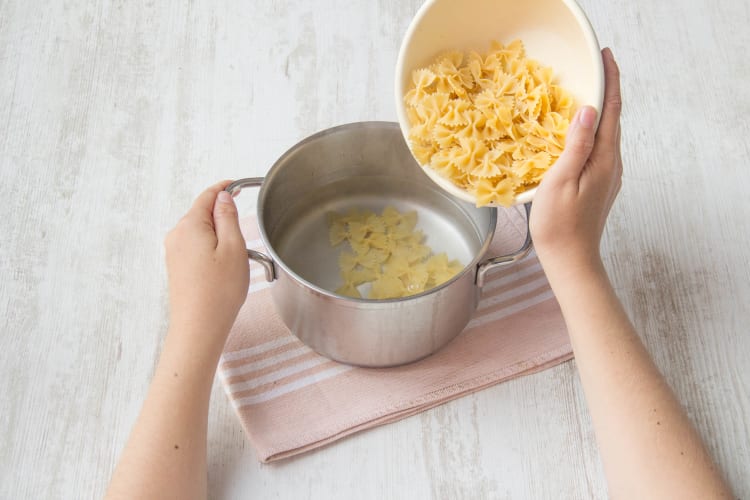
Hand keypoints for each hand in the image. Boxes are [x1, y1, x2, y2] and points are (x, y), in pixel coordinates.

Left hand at [164, 180, 249, 342]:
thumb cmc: (218, 292)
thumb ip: (228, 217)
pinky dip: (211, 247)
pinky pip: (195, 247)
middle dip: (223, 214)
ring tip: (239, 253)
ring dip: (219, 234)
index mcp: (190, 226)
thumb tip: (224, 197)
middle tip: (245, 225)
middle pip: (202, 212)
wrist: (199, 327)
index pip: (207, 196)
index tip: (238, 186)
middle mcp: (177, 236)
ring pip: (200, 231)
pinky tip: (224, 265)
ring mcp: (174, 252)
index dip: (224, 188)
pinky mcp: (176, 267)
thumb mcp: (234, 247)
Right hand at [530, 48, 621, 275]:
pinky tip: (576, 133)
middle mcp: (612, 165)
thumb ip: (576, 145)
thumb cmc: (559, 225)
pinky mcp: (600, 186)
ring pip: (606, 135)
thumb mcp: (561, 181)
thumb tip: (588, 110)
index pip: (613, 111)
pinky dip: (591, 132)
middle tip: (592, 69)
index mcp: (604, 160)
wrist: (570, 261)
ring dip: (598, 112)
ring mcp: (608, 177)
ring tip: (582, 94)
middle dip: (605, 91)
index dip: (611, 81)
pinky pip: (598, 149)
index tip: (605, 57)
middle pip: (613, 120)